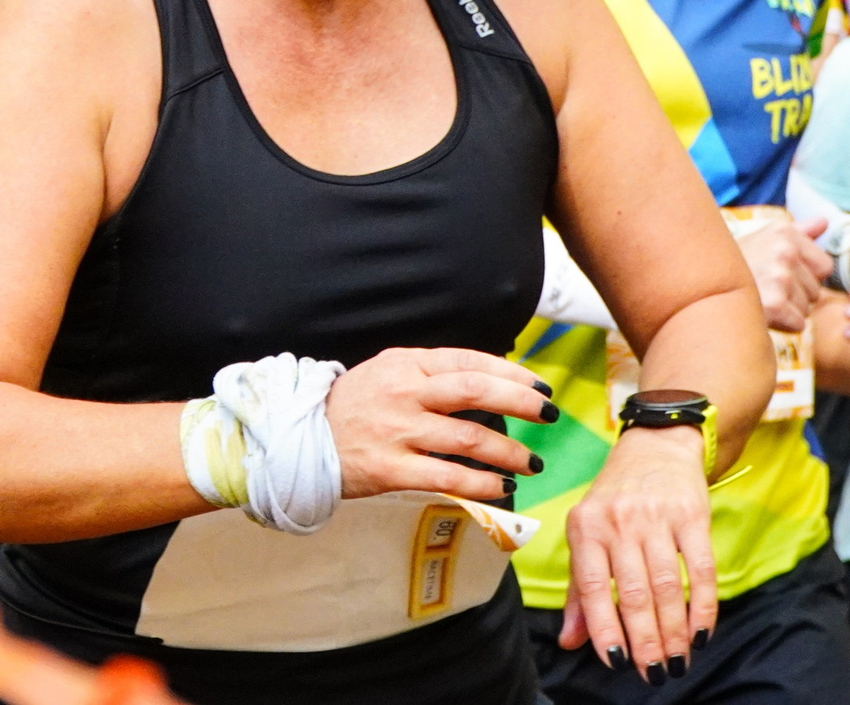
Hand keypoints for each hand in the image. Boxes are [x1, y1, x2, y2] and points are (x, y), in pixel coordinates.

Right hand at [325, 346, 550, 505]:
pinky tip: (501, 487)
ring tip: (531, 462)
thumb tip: (487, 381)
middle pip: (475, 391)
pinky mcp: (391, 470)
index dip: (510, 372)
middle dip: (520, 402)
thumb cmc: (353, 406)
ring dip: (509, 451)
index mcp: (406, 363)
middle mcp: (405, 392)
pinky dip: (481, 484)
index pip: (469, 361)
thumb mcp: (387, 372)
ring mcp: (398, 431)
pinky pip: (447, 477)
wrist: (300, 439)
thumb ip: (430, 373)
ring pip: (468, 438)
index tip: (539, 386)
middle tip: (549, 414)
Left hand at [559, 426, 715, 680]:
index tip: (617, 662)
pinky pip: (701, 570)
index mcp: (585, 527)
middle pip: (633, 592)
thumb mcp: (588, 535)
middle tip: (654, 673)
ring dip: (674, 631)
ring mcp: (656, 516)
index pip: (590, 587)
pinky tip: (701, 632)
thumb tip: (569, 642)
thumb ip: (579, 592)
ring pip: (667, 586)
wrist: (655, 446)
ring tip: (677, 661)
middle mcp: (618, 520)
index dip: (603, 628)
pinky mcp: (692, 514)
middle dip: (645, 640)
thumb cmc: (615, 502)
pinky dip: (703, 606)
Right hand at [737, 215, 831, 333]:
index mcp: (785, 232)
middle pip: (816, 291)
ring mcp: (779, 277)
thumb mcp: (765, 239)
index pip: (825, 266)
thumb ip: (800, 231)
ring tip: (761, 298)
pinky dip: (782, 325)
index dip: (806, 276)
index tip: (780, 273)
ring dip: (788, 310)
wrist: (701, 286)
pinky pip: (798, 324)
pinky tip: (763, 313)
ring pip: (807, 309)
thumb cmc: (739, 264)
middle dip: (796, 295)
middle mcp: (784, 251)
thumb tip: (826, 221)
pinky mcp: (774, 304)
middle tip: (766, 288)